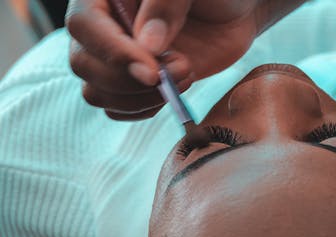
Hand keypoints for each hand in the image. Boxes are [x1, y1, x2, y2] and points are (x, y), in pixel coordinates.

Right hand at [66, 0, 261, 120]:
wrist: (232, 13)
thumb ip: (166, 5)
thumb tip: (147, 45)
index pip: (85, 26)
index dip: (115, 53)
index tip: (152, 72)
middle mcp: (102, 28)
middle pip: (84, 64)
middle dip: (131, 80)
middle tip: (181, 69)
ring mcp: (115, 59)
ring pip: (97, 92)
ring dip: (141, 98)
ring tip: (185, 74)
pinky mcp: (133, 83)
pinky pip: (117, 108)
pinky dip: (144, 109)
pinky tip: (173, 92)